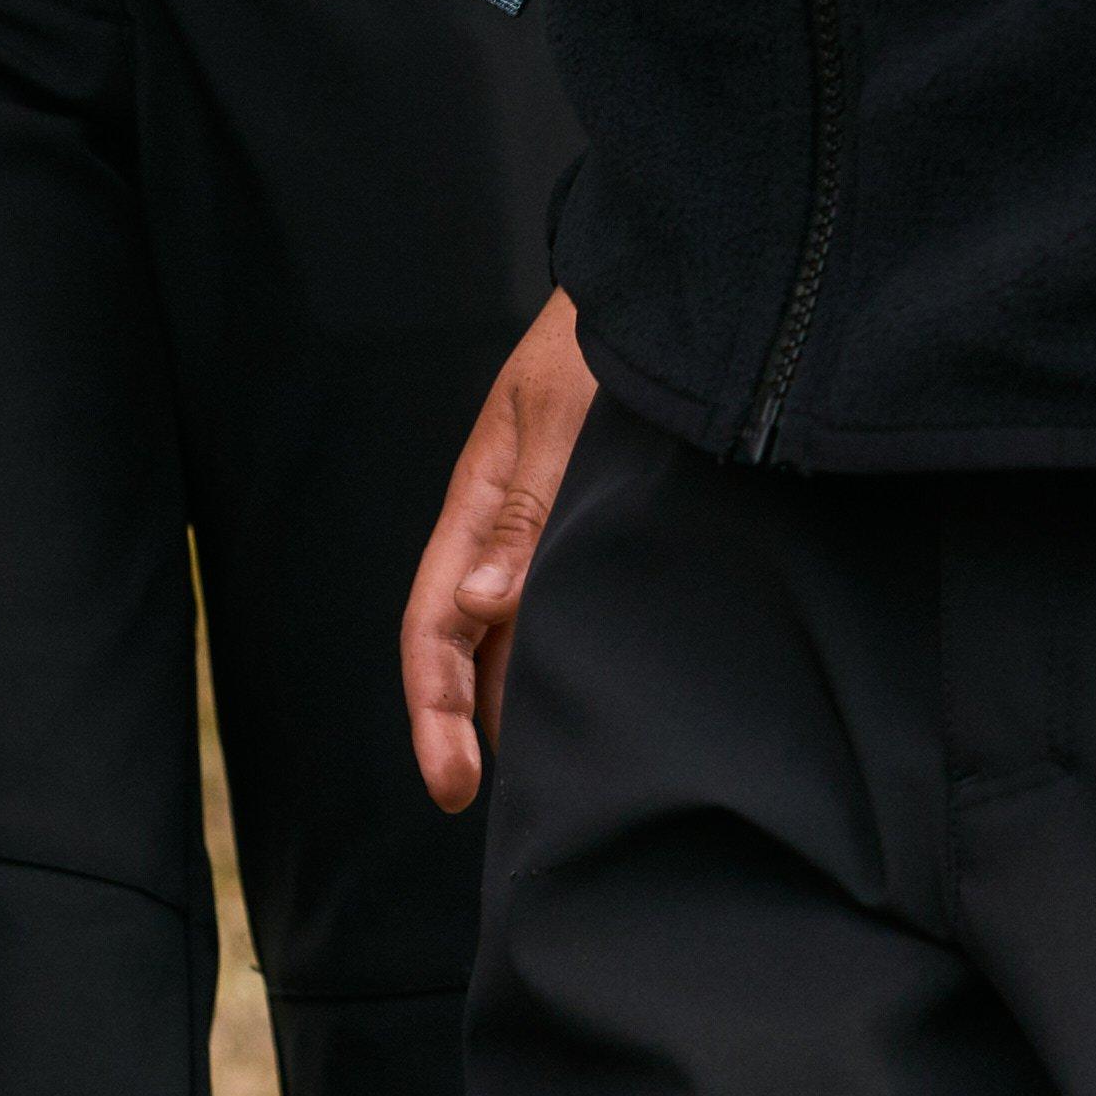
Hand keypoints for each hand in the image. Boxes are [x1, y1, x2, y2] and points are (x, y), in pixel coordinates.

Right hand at [400, 290, 593, 810]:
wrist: (660, 284)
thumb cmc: (604, 343)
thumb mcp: (565, 422)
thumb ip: (525, 513)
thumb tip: (476, 606)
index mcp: (479, 504)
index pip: (434, 628)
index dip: (435, 712)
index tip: (454, 787)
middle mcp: (504, 528)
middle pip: (469, 647)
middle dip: (474, 727)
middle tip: (505, 810)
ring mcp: (548, 528)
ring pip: (518, 636)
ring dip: (525, 700)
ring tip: (563, 776)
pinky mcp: (595, 526)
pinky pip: (567, 609)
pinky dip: (569, 660)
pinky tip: (605, 695)